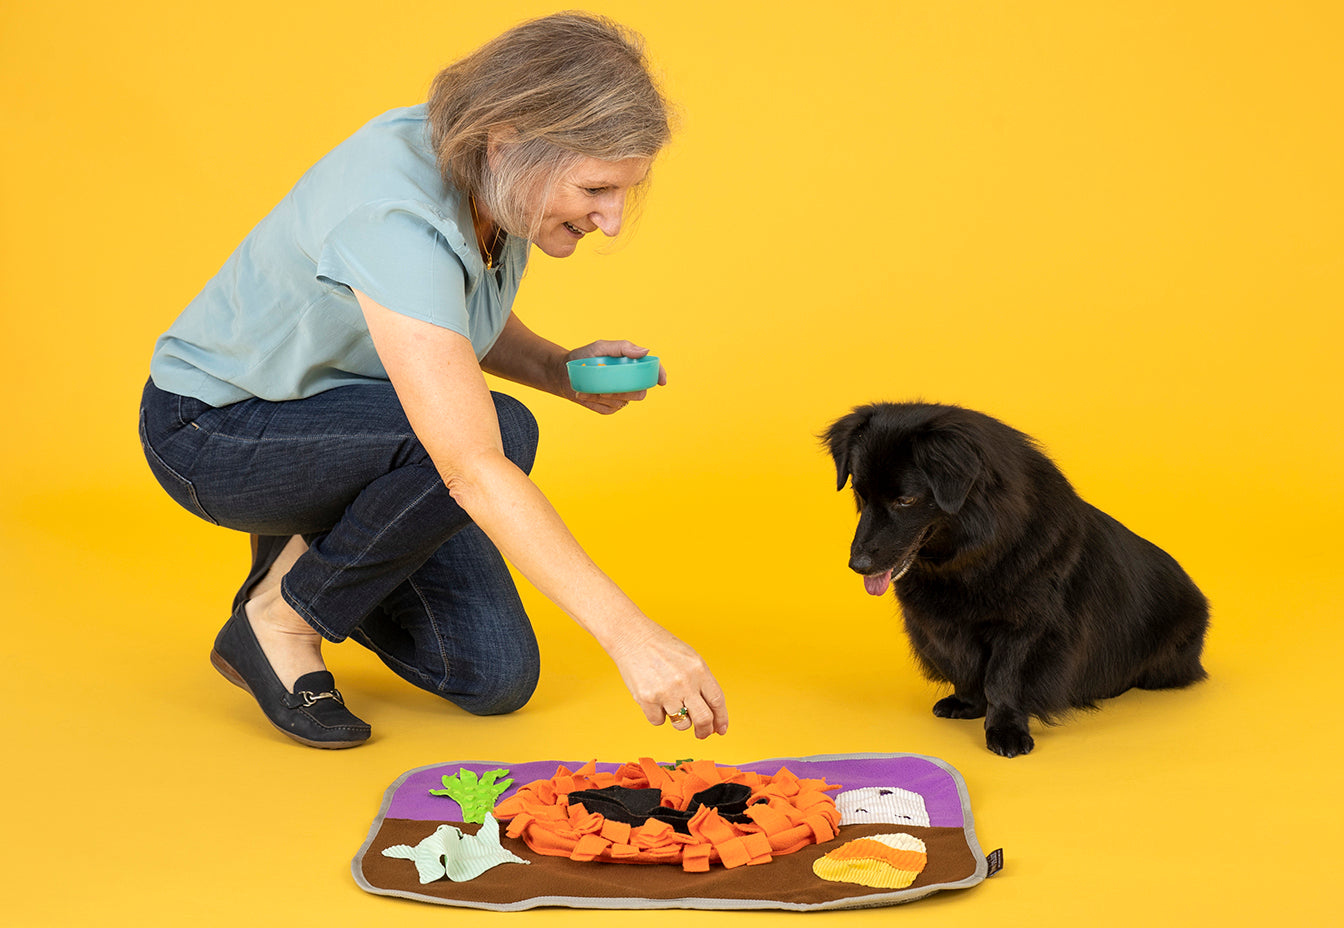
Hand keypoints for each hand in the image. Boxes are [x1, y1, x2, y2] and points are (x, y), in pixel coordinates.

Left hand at [563, 340, 666, 414]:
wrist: (564, 373)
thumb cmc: (583, 358)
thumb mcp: (601, 347)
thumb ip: (622, 347)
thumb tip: (645, 351)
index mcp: (630, 366)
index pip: (650, 371)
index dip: (659, 375)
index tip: (661, 381)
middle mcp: (628, 382)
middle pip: (640, 392)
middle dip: (624, 392)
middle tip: (604, 389)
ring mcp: (620, 396)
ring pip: (623, 402)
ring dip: (604, 396)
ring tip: (587, 388)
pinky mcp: (609, 408)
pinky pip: (609, 409)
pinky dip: (595, 402)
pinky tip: (585, 395)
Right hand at [603, 616, 728, 739]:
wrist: (632, 637)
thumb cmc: (661, 647)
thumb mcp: (690, 659)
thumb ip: (702, 682)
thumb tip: (711, 711)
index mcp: (699, 670)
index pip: (717, 701)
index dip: (721, 719)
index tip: (720, 729)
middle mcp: (685, 682)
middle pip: (703, 719)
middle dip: (705, 731)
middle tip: (702, 734)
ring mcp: (666, 692)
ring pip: (682, 724)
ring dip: (680, 721)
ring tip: (672, 706)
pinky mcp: (647, 699)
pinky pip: (658, 721)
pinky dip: (658, 715)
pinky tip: (655, 700)